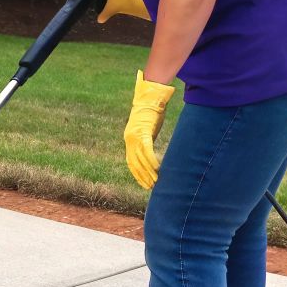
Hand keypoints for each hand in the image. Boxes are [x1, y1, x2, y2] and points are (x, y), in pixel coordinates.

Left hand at [124, 70, 175, 189]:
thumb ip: (147, 140)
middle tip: (150, 187)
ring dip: (148, 172)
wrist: (150, 99)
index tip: (143, 183)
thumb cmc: (151, 113)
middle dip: (142, 177)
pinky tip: (158, 169)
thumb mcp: (147, 129)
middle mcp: (129, 140)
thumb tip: (151, 151)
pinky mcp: (144, 133)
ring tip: (155, 182)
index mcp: (129, 140)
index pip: (131, 162)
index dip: (136, 174)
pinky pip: (147, 151)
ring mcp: (135, 137)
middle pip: (134, 163)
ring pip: (140, 160)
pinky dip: (152, 162)